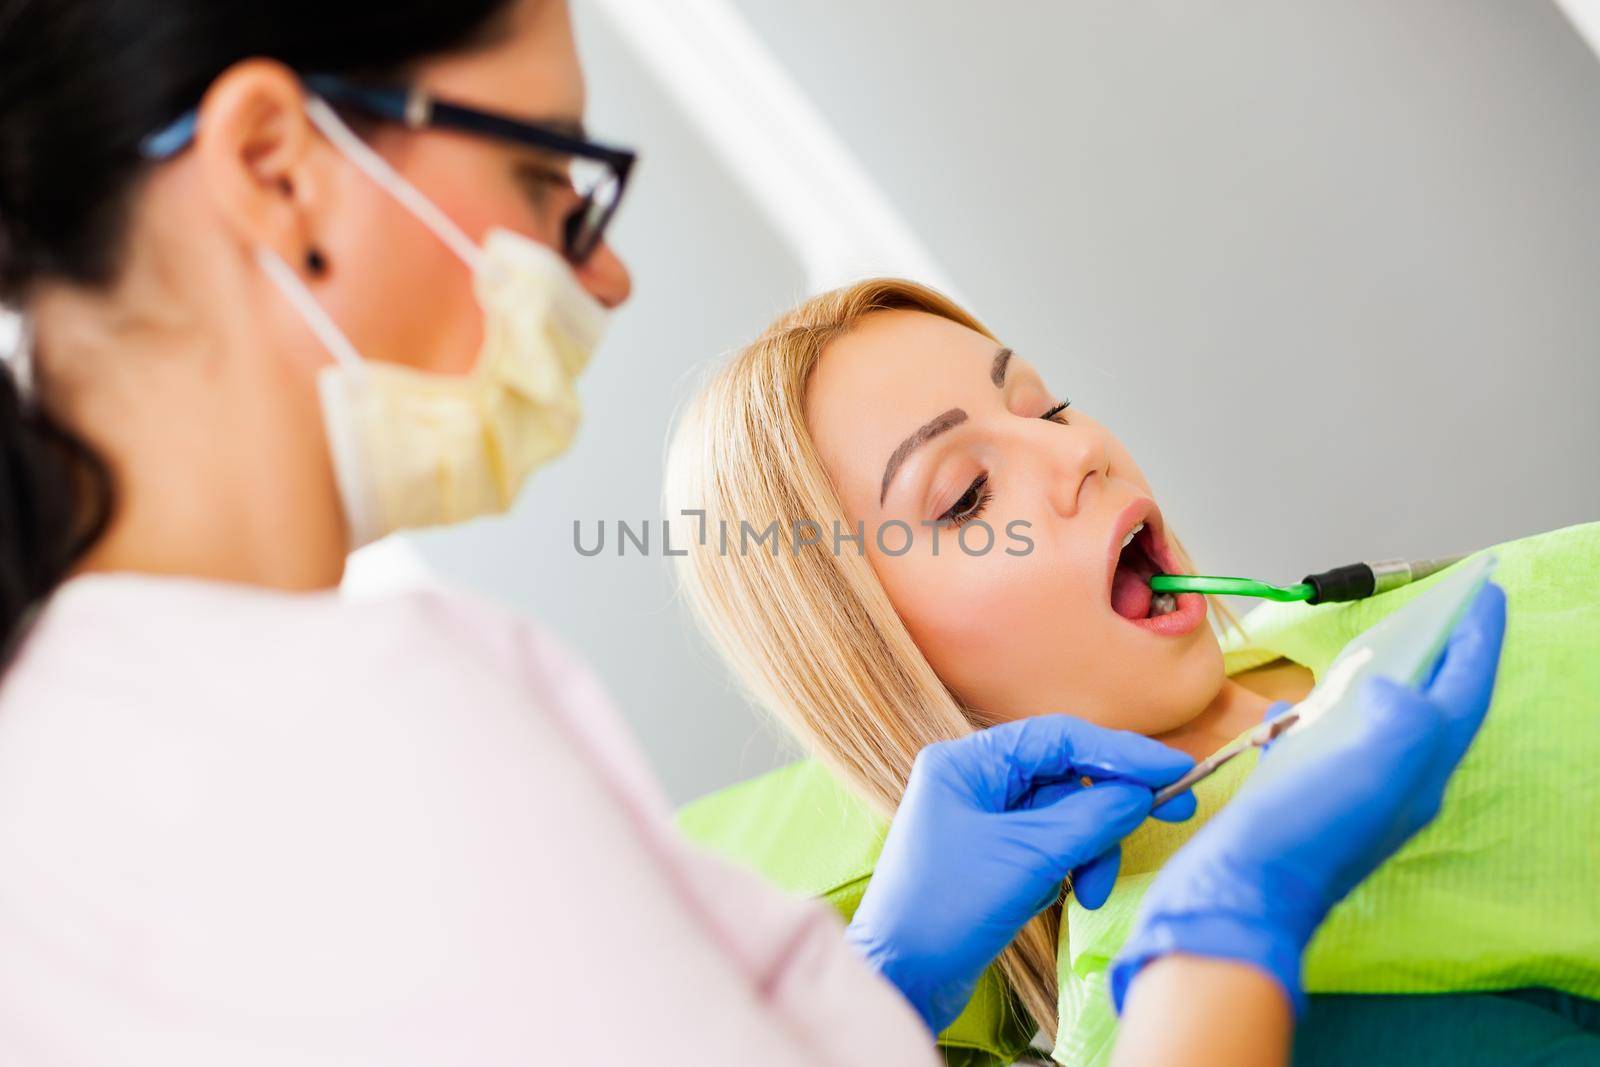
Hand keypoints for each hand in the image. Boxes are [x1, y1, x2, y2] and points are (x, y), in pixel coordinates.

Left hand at [845, 715, 1196, 1032]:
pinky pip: (1053, 844)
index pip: (1057, 737)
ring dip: (1092, 848)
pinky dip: (1073, 866)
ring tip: (1091, 890)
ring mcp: (986, 819)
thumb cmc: (946, 909)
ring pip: (1067, 814)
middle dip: (1110, 806)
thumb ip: (1089, 819)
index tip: (1176, 768)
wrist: (902, 978)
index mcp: (967, 762)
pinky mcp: (998, 856)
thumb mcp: (1027, 858)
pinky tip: (1072, 897)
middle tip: (1175, 813)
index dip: (1121, 750)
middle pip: (1066, 774)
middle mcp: (975, 781)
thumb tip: (1142, 794)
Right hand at [1109, 582, 1507, 1015]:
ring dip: (1381, 679)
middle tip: (1443, 610)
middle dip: (1440, 654)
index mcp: (1418, 770)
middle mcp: (1391, 784)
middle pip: (1430, 705)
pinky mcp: (1300, 797)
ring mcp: (1344, 792)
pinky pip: (1320, 743)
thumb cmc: (1303, 833)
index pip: (1463, 692)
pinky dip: (1316, 714)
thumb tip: (1388, 684)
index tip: (1486, 594)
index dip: (1478, 640)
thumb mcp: (1371, 769)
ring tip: (1378, 645)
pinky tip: (1293, 708)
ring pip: (1375, 722)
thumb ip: (1404, 716)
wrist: (1237, 891)